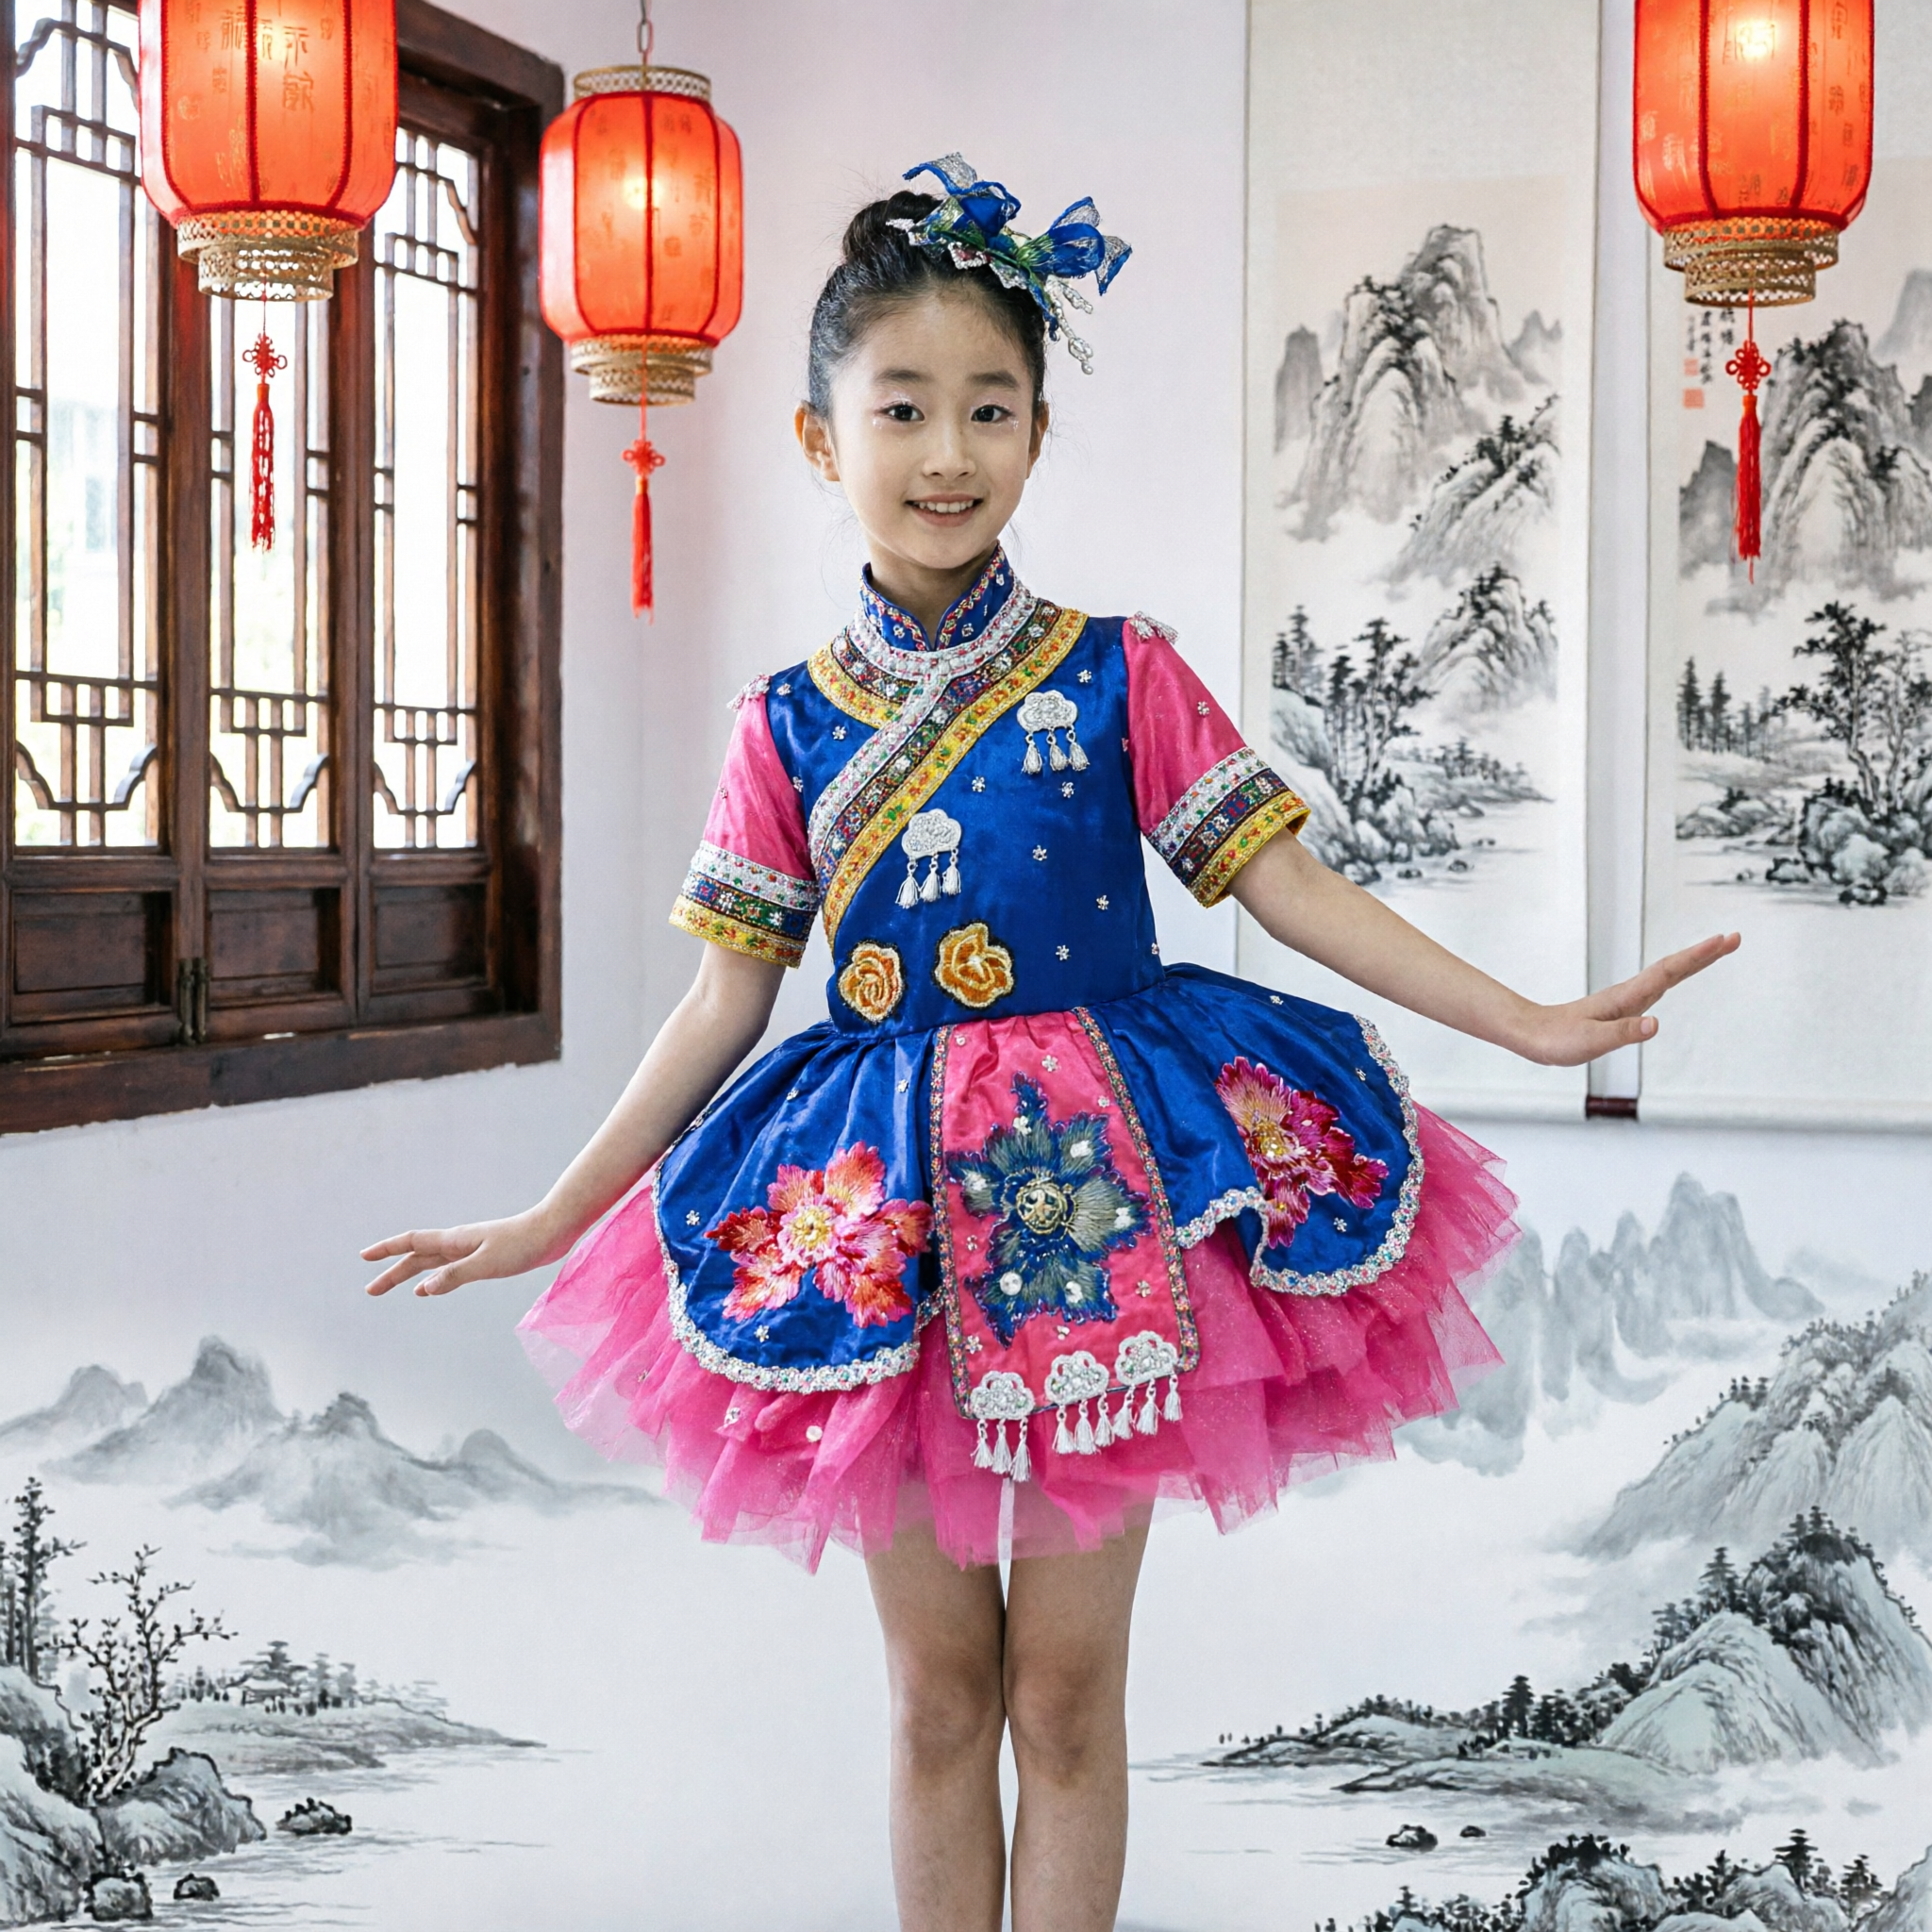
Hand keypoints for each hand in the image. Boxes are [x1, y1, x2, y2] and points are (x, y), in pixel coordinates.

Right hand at [360, 1209, 565, 1297]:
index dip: (387, 1250)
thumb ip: (456, 1275)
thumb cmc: (523, 1245)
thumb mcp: (487, 1264)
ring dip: (409, 1274)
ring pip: (431, 1262)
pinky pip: (448, 1269)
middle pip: (416, 1256)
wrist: (553, 1231)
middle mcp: (458, 1243)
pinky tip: (428, 1290)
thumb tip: (424, 1288)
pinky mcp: (483, 1257)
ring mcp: (470, 1249)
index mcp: (454, 1241)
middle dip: (391, 1271)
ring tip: (390, 1287)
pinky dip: (433, 1279)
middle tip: (370, 1290)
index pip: (412, 1242)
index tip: (363, 1256)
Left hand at [1512, 932, 1739, 1066]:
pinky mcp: (1622, 1009)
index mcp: (1626, 999)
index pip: (1667, 972)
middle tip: (1734, 938)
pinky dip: (1675, 975)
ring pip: (1666, 974)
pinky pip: (1656, 986)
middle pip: (1673, 968)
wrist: (1532, 1034)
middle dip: (1704, 954)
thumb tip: (1655, 1024)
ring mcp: (1627, 1000)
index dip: (1696, 957)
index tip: (1722, 940)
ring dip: (1693, 961)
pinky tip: (1680, 974)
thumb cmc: (1558, 1040)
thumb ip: (1623, 1033)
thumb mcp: (1591, 1042)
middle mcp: (1630, 995)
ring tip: (1718, 949)